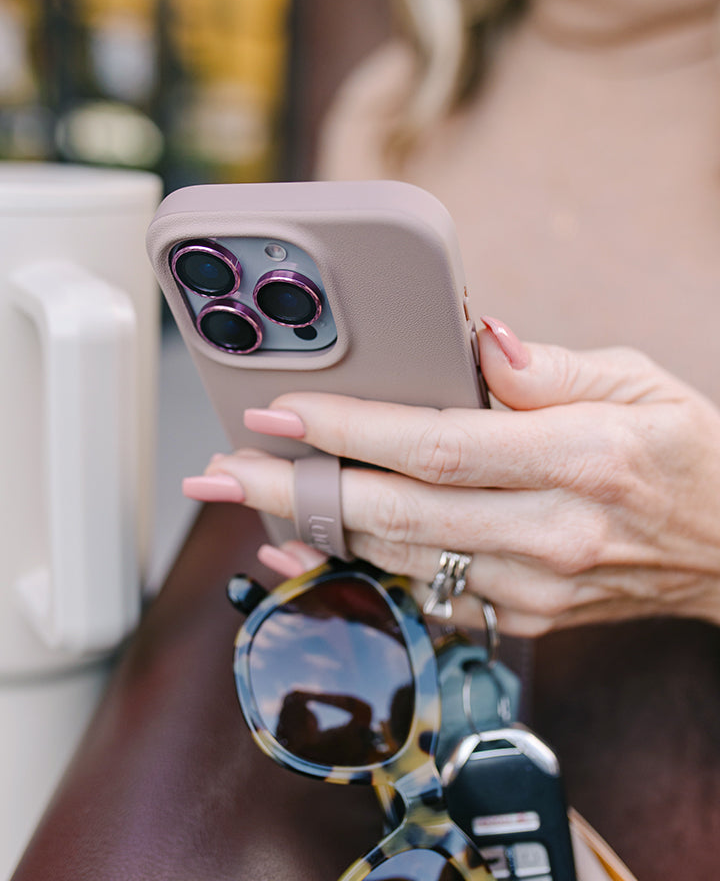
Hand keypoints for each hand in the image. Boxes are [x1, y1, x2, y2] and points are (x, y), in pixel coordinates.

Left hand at [184, 321, 719, 635]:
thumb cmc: (689, 454)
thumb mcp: (638, 384)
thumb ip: (550, 366)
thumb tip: (475, 340)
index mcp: (581, 459)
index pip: (438, 444)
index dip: (349, 428)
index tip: (280, 412)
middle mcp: (551, 533)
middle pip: (397, 512)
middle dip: (297, 489)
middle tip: (223, 469)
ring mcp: (535, 587)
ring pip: (399, 560)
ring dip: (313, 530)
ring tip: (247, 499)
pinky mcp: (525, 617)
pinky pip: (423, 598)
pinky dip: (357, 574)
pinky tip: (307, 552)